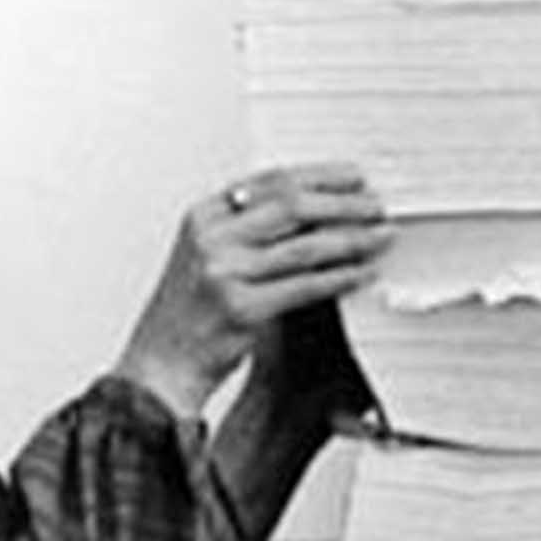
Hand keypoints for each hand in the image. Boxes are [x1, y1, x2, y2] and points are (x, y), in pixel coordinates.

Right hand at [114, 163, 390, 417]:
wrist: (161, 364)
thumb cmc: (188, 313)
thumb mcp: (209, 254)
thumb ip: (249, 228)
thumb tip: (314, 208)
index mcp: (204, 215)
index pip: (270, 181)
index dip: (319, 176)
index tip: (352, 177)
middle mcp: (211, 238)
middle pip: (292, 206)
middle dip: (343, 203)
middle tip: (375, 206)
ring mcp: (224, 273)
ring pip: (304, 246)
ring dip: (351, 239)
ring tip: (379, 236)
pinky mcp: (241, 309)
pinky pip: (304, 287)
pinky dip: (339, 278)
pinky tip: (360, 272)